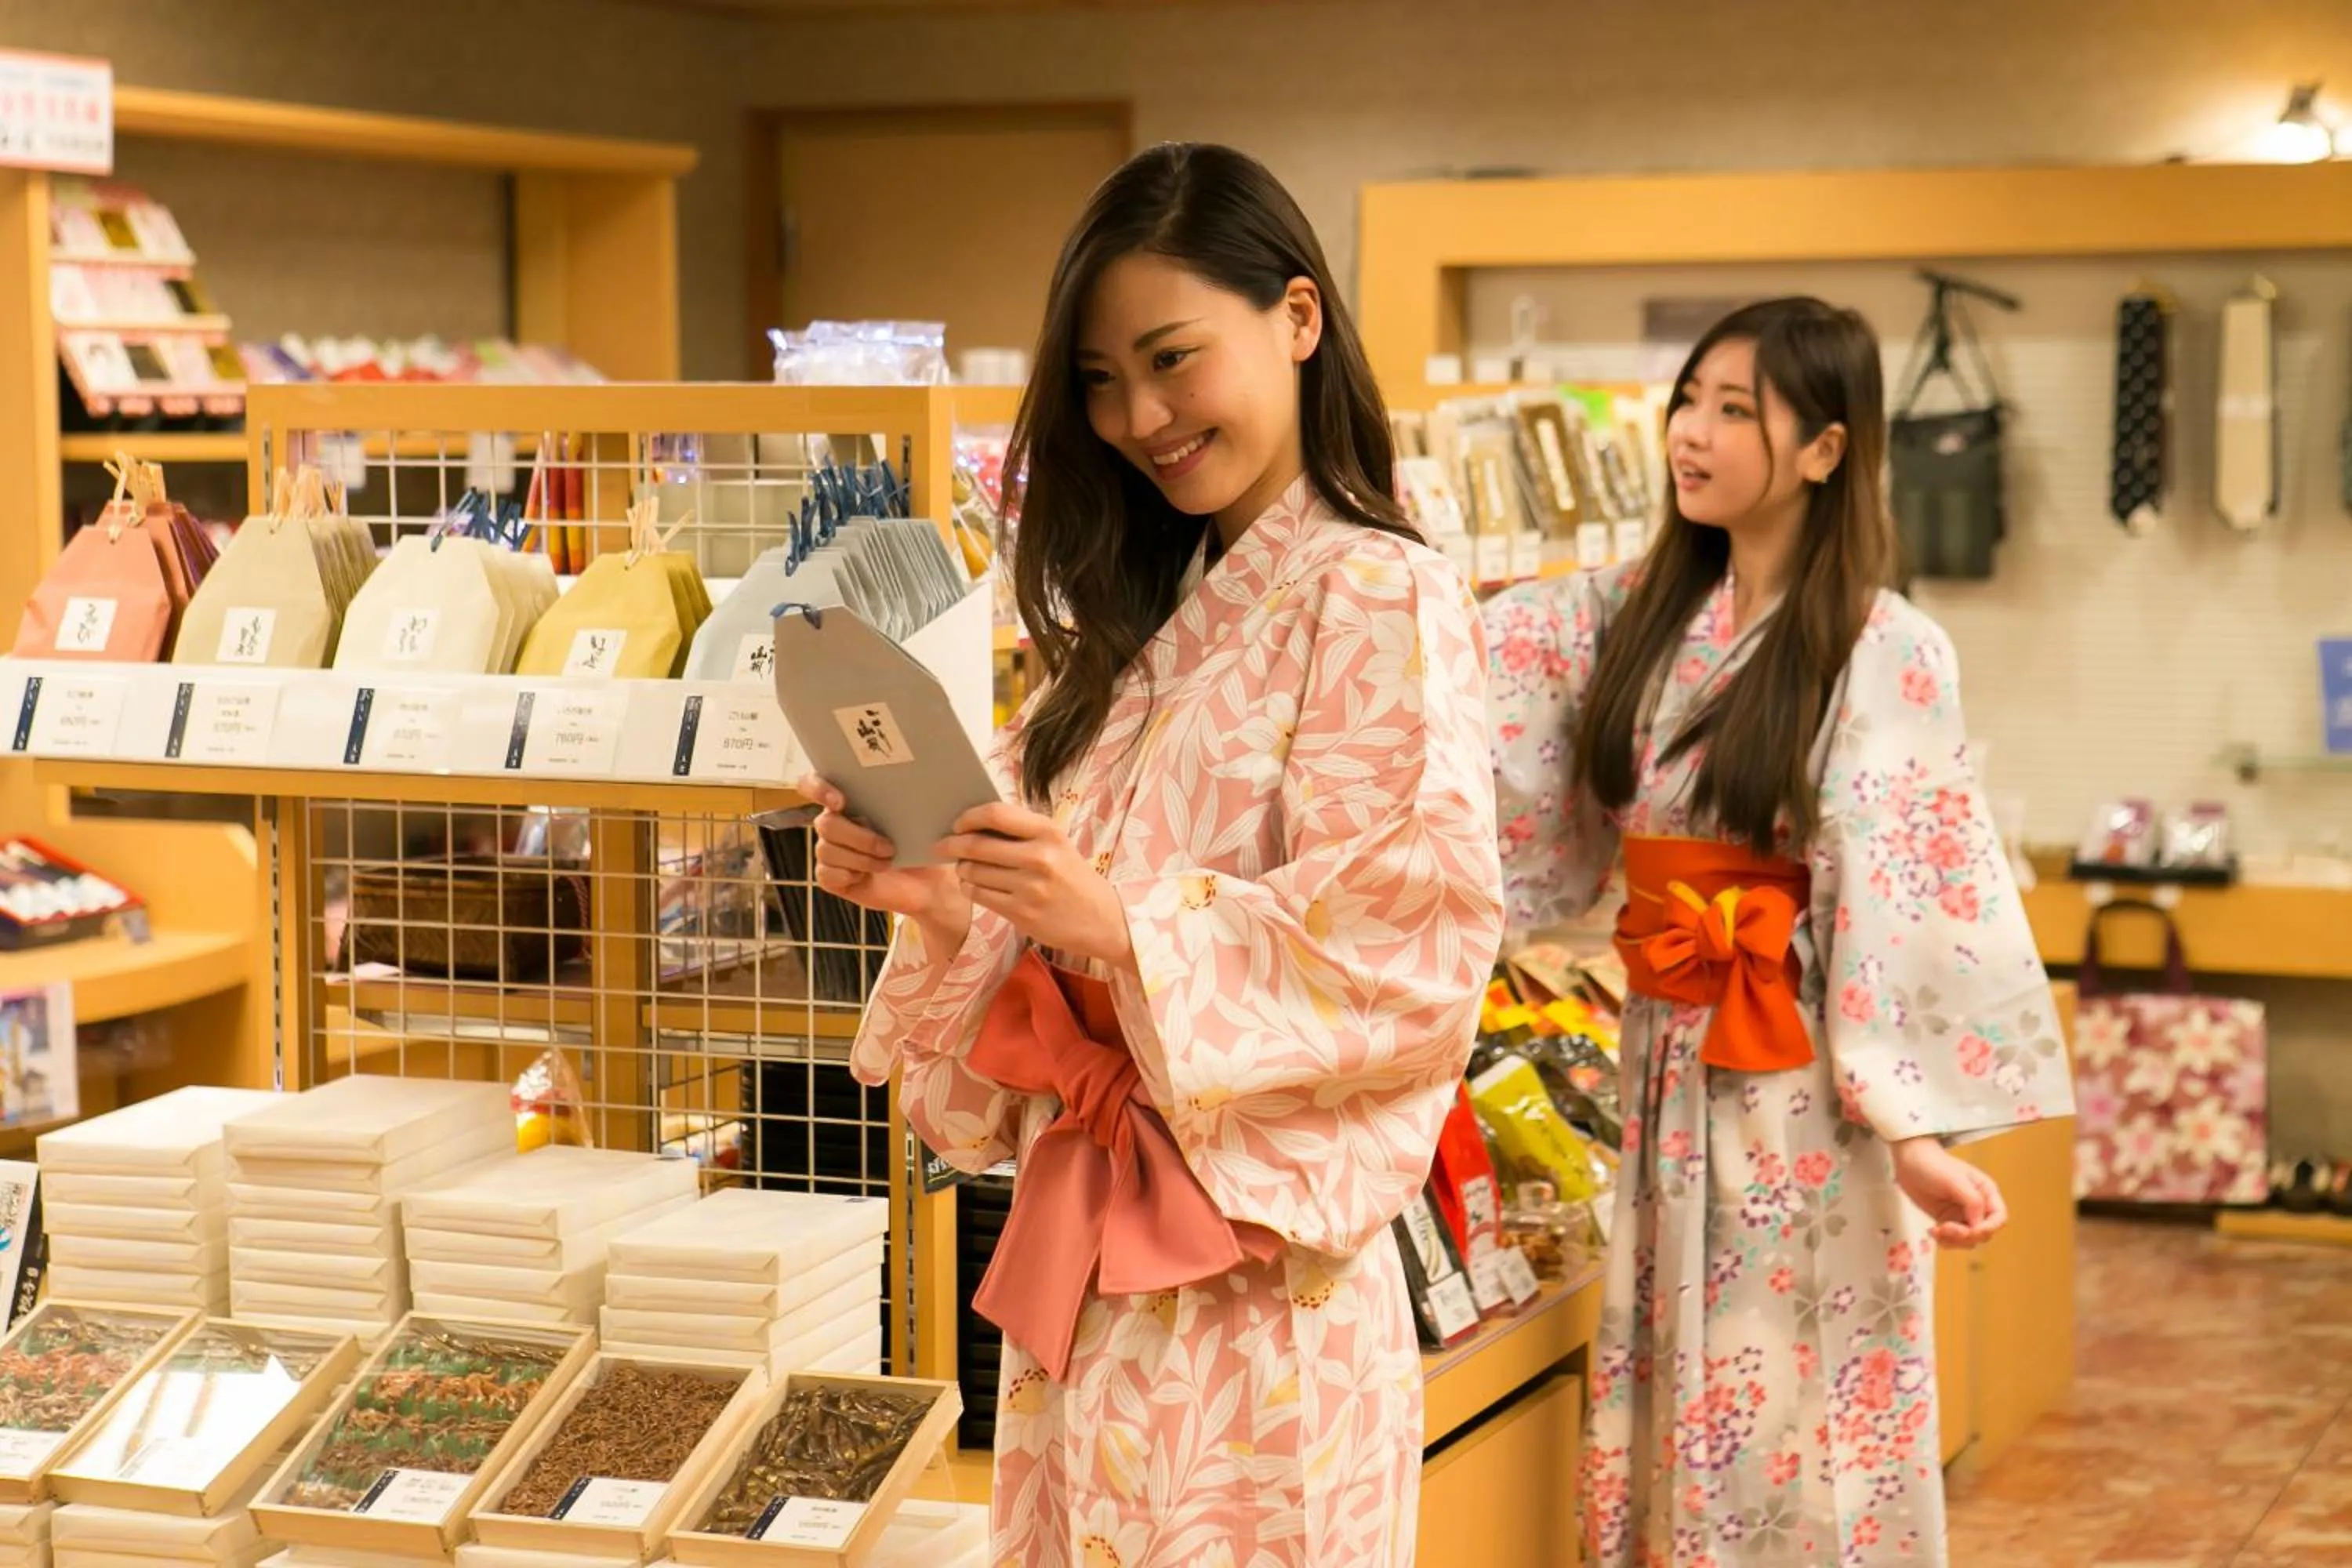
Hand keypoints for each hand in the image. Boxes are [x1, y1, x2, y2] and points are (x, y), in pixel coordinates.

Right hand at [801, 776, 969, 943]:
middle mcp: (834, 823)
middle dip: (859, 837)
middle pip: (825, 823)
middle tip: (889, 847)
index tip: (840, 802)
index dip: (817, 788)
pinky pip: (826, 874)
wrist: (928, 883)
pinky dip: (849, 875)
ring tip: (886, 863)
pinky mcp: (830, 877)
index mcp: (848, 800)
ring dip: (861, 859)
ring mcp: (829, 851)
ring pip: (826, 850)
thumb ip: (905, 799)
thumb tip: (907, 781)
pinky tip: (865, 877)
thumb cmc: (921, 845)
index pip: (814, 784)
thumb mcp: (918, 819)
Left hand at [935, 802, 1132, 968]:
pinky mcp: (1021, 913)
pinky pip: (979, 895)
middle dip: (952, 844)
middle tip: (941, 845)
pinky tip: (974, 885)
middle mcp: (1039, 857)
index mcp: (1049, 832)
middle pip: (977, 845)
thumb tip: (975, 821)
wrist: (1101, 919)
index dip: (969, 817)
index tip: (958, 823)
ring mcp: (1029, 887)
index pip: (996, 814)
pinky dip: (970, 888)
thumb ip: (1022, 831)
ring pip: (974, 872)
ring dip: (961, 868)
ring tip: (964, 867)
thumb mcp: (1057, 844)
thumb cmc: (1073, 877)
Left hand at [1892, 1137, 2007, 1249]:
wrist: (1909, 1161)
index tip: (1971, 1230)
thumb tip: (1978, 1225)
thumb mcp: (1955, 1180)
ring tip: (1936, 1231)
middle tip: (1945, 1228)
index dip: (1989, 1228)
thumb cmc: (1934, 1165)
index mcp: (1986, 1192)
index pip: (1999, 1218)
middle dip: (1966, 1235)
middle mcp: (1977, 1206)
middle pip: (1984, 1233)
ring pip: (1968, 1240)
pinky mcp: (1947, 1220)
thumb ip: (1972, 1201)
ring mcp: (1962, 1214)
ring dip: (1953, 1241)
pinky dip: (1944, 1241)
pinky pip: (1953, 1240)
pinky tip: (1932, 1231)